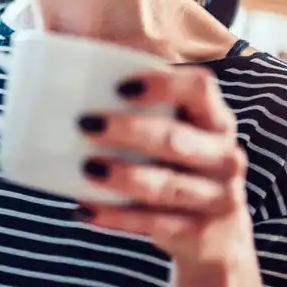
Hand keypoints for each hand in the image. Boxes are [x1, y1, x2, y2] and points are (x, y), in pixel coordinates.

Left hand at [75, 67, 253, 268]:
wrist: (214, 236)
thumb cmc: (177, 167)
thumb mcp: (173, 131)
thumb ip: (137, 99)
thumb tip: (62, 50)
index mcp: (214, 119)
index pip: (200, 87)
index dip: (162, 83)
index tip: (119, 86)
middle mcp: (224, 155)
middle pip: (177, 138)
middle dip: (130, 130)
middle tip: (85, 124)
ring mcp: (217, 197)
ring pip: (168, 186)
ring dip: (124, 176)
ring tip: (86, 168)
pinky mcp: (200, 234)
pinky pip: (155, 224)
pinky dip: (117, 217)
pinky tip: (84, 208)